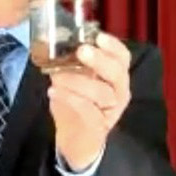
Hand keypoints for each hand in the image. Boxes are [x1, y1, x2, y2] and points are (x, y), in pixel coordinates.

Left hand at [46, 32, 130, 170]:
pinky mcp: (98, 127)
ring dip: (77, 81)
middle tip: (82, 50)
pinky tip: (53, 92)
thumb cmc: (77, 103)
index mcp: (116, 76)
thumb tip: (58, 43)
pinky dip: (69, 99)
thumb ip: (73, 62)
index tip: (97, 36)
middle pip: (117, 73)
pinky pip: (87, 110)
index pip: (122, 57)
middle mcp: (119, 92)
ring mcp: (111, 110)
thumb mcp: (74, 79)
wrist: (75, 139)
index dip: (113, 46)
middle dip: (100, 60)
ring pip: (102, 93)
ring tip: (56, 76)